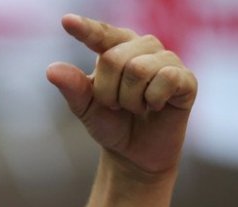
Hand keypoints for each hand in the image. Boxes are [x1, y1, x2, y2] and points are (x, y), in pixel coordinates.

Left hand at [46, 14, 197, 176]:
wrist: (134, 153)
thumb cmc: (111, 123)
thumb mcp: (85, 108)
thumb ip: (72, 88)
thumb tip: (51, 70)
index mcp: (117, 48)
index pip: (101, 35)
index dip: (86, 29)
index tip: (67, 22)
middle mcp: (144, 47)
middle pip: (114, 58)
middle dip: (108, 92)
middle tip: (117, 106)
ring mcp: (167, 60)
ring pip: (138, 69)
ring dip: (130, 100)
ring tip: (137, 107)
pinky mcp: (186, 79)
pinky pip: (165, 79)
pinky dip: (153, 100)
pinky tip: (156, 106)